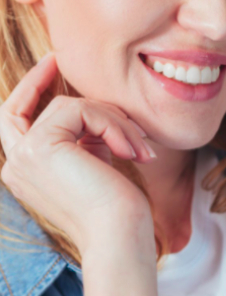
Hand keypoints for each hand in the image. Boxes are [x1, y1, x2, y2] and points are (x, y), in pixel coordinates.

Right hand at [0, 52, 156, 253]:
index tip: (53, 64)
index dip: (32, 89)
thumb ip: (85, 139)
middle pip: (18, 107)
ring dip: (113, 120)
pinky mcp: (40, 147)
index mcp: (28, 171)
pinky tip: (134, 151)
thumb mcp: (96, 165)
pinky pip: (80, 110)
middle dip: (37, 77)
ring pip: (69, 107)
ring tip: (140, 147)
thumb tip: (97, 113)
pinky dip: (113, 125)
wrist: (120, 238)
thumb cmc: (118, 209)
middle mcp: (16, 165)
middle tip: (59, 58)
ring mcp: (23, 156)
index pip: (18, 122)